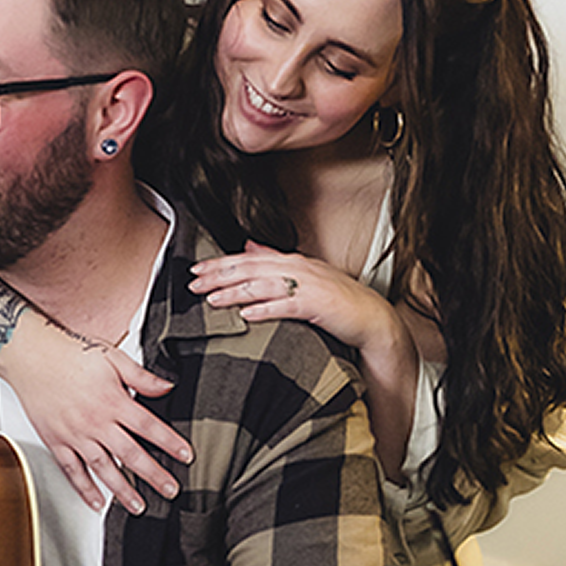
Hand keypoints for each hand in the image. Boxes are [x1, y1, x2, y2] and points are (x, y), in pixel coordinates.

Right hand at [0, 322, 191, 514]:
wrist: (30, 355)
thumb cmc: (68, 353)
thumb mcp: (111, 357)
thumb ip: (140, 376)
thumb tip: (167, 386)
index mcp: (112, 400)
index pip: (149, 426)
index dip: (170, 443)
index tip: (185, 456)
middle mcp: (95, 422)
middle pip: (130, 455)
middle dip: (154, 475)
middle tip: (170, 490)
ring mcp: (75, 435)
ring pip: (103, 469)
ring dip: (123, 491)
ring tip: (139, 506)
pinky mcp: (56, 442)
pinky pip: (72, 471)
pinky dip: (85, 489)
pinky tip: (97, 502)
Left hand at [189, 242, 390, 354]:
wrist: (372, 319)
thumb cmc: (337, 302)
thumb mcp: (304, 277)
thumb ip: (276, 261)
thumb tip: (249, 246)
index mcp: (292, 261)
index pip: (250, 258)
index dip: (221, 263)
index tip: (196, 270)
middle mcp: (298, 268)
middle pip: (251, 268)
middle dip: (220, 275)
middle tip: (193, 283)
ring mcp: (308, 286)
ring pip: (264, 285)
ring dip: (236, 292)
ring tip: (212, 300)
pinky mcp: (317, 306)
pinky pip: (287, 306)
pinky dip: (266, 310)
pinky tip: (247, 315)